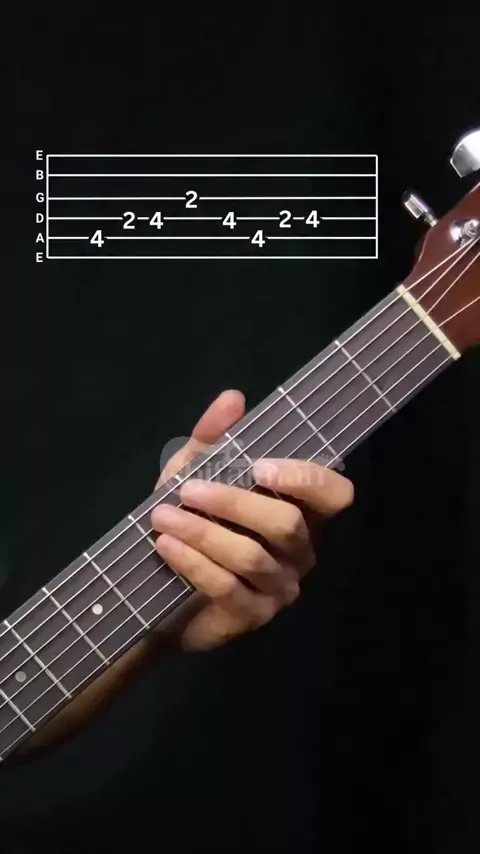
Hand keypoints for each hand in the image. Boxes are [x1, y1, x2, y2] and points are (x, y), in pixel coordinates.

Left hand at [151, 389, 353, 650]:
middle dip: (234, 502)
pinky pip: (228, 587)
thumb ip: (212, 438)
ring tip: (163, 516)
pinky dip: (193, 562)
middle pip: (287, 524)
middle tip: (189, 490)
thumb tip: (232, 398)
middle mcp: (300, 551)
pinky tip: (165, 545)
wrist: (157, 589)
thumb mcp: (193, 474)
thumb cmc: (190, 523)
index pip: (336, 495)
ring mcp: (279, 588)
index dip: (308, 479)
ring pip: (253, 556)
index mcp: (300, 512)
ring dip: (204, 532)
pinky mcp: (250, 616)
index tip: (260, 466)